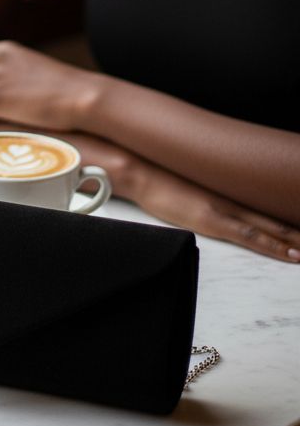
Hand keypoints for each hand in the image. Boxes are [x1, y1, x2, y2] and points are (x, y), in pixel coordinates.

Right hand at [129, 159, 299, 263]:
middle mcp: (232, 198)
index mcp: (227, 190)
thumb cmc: (159, 177)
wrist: (142, 171)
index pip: (265, 206)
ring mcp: (225, 208)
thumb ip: (206, 192)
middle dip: (297, 230)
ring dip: (295, 240)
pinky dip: (274, 245)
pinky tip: (291, 254)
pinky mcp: (213, 219)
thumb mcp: (188, 183)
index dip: (288, 217)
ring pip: (271, 227)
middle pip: (274, 216)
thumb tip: (213, 200)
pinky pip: (251, 236)